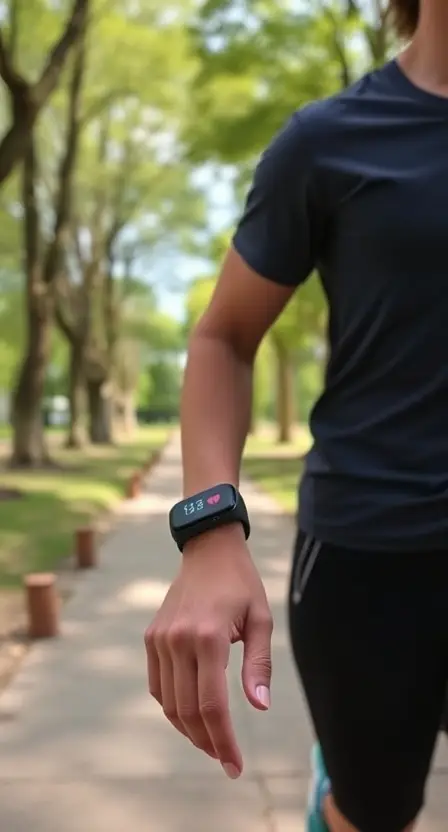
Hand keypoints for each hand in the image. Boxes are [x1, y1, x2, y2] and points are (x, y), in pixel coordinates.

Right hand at [145, 524, 272, 778]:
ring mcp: (160, 639)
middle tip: (226, 759)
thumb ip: (258, 664)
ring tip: (211, 741)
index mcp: (209, 636)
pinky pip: (157, 684)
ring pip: (168, 702)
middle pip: (188, 710)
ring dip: (188, 729)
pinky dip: (171, 706)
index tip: (235, 766)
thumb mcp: (261, 619)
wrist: (208, 550)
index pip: (212, 704)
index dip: (224, 741)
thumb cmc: (241, 584)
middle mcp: (178, 640)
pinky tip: (190, 714)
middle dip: (208, 742)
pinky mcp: (151, 637)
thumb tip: (259, 706)